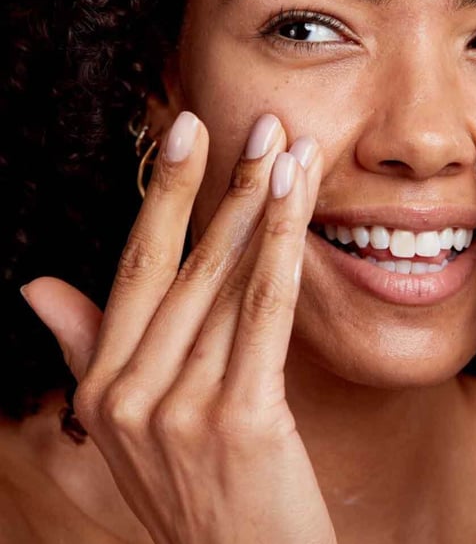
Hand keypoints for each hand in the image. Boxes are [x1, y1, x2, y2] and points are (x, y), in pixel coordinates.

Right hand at [22, 112, 336, 543]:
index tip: (184, 133)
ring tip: (294, 148)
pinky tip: (300, 198)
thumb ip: (88, 350)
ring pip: (228, 280)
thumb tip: (35, 286)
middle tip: (262, 123)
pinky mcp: (237, 421)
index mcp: (101, 387)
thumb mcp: (132, 427)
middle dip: (227, 184)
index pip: (134, 268)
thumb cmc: (204, 491)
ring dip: (265, 204)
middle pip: (185, 263)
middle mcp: (126, 396)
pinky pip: (264, 312)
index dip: (162, 195)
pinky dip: (283, 247)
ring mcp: (177, 411)